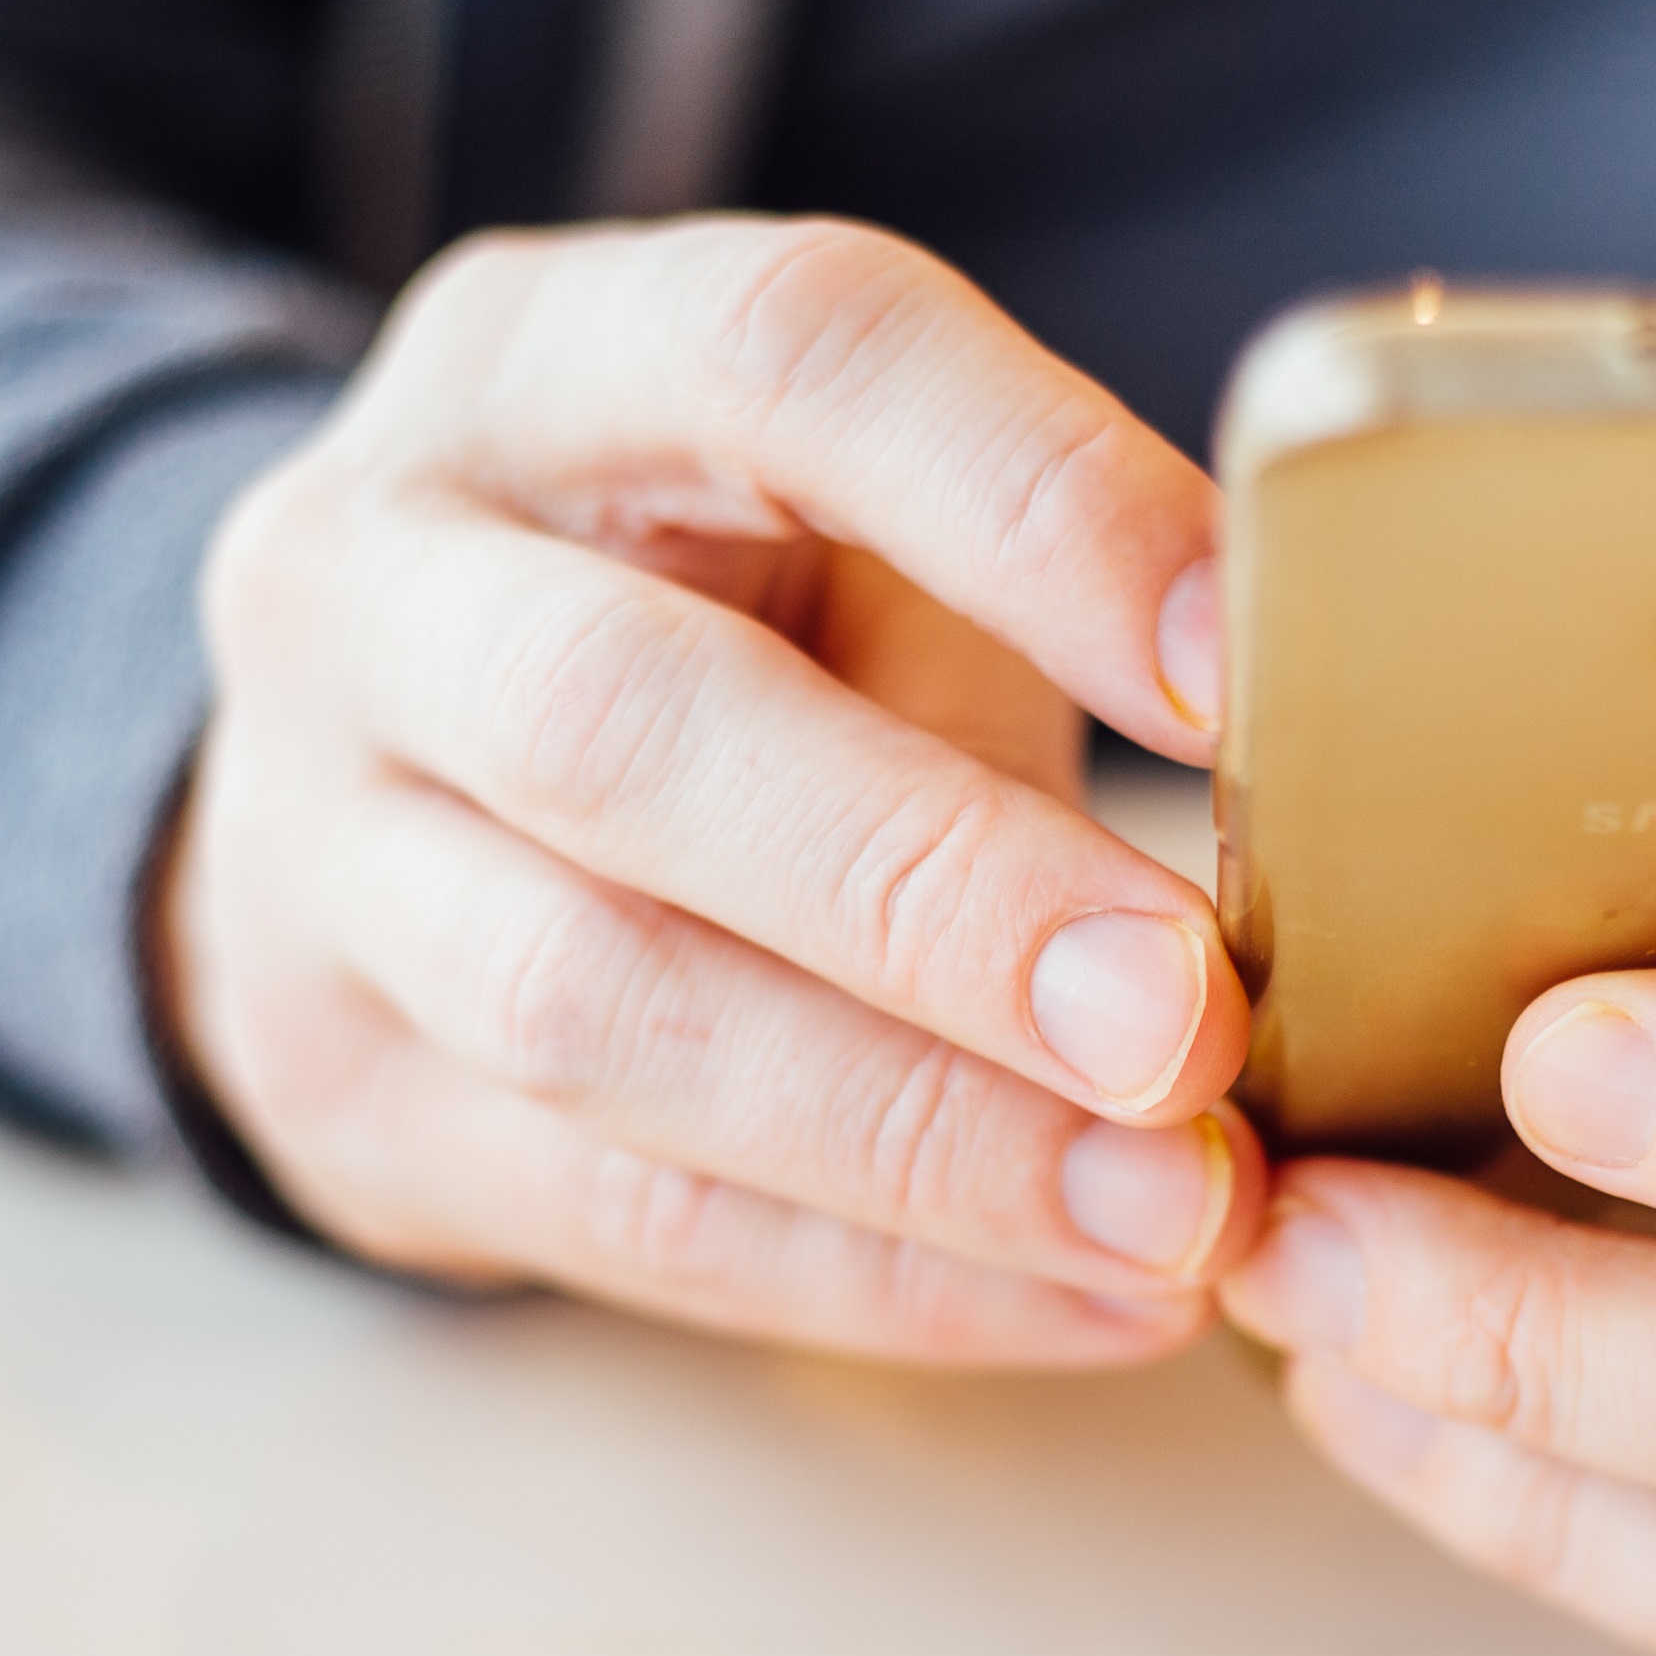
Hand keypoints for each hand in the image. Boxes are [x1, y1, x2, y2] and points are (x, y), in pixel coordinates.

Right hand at [167, 218, 1264, 1359]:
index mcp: (547, 365)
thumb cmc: (719, 630)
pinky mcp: (351, 1096)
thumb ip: (1043, 605)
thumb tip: (1340, 768)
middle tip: (1185, 1023)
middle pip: (621, 723)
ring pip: (593, 1005)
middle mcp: (375, 584)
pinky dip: (884, 1275)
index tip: (1243, 670)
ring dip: (919, 1133)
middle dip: (932, 888)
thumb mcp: (854, 531)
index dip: (1029, 499)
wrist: (378, 801)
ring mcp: (315, 853)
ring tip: (1178, 1210)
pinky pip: (623, 1218)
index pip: (783, 355)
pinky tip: (1094, 1299)